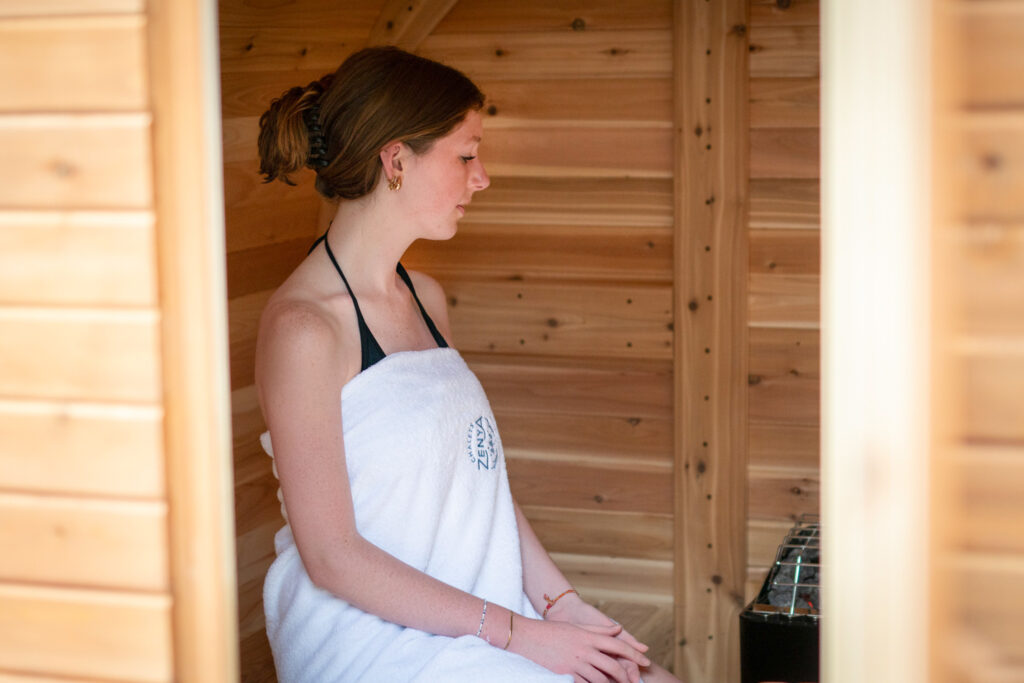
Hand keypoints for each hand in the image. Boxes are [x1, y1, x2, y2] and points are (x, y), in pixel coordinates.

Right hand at [509, 616, 650, 682]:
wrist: (529, 637)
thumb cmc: (553, 630)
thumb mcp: (578, 627)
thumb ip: (600, 629)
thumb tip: (619, 629)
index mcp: (589, 636)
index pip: (617, 645)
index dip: (634, 653)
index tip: (646, 660)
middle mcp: (585, 649)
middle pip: (612, 665)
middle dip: (626, 675)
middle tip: (634, 681)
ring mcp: (575, 662)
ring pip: (600, 678)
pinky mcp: (566, 673)